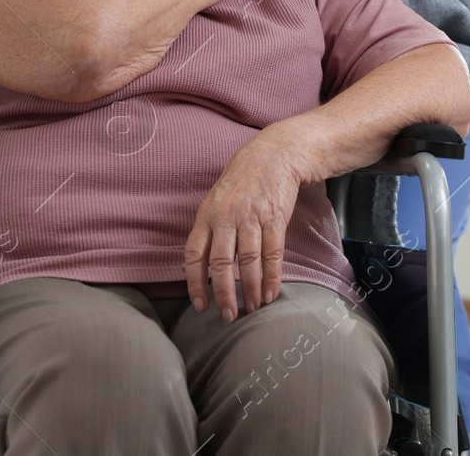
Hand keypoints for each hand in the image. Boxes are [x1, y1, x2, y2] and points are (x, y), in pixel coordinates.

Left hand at [183, 131, 302, 320]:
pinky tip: (271, 293)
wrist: (275, 154)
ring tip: (251, 307)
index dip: (195, 283)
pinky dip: (272, 277)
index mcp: (206, 214)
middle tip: (227, 315)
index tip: (200, 305)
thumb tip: (201, 267)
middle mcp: (226, 217)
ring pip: (247, 262)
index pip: (194, 255)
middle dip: (224, 294)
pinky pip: (272, 254)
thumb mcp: (217, 199)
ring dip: (250, 289)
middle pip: (221, 263)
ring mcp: (251, 217)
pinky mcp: (275, 218)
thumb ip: (209, 229)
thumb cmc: (243, 179)